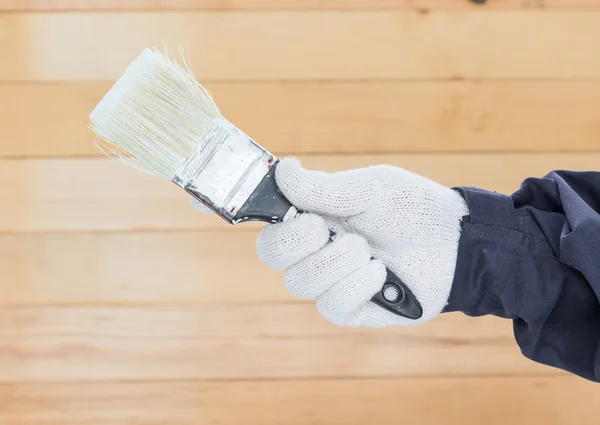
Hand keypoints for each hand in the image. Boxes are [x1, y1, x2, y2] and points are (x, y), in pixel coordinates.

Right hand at [255, 158, 468, 326]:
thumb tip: (282, 169)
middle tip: (340, 230)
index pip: (270, 229)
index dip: (279, 225)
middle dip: (305, 241)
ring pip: (301, 282)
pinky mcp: (349, 309)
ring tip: (371, 251)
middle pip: (274, 256)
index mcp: (312, 219)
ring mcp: (329, 282)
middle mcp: (314, 252)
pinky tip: (382, 275)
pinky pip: (332, 305)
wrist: (453, 244)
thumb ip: (324, 188)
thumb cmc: (411, 209)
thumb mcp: (371, 189)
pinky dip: (358, 285)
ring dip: (341, 261)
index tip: (312, 217)